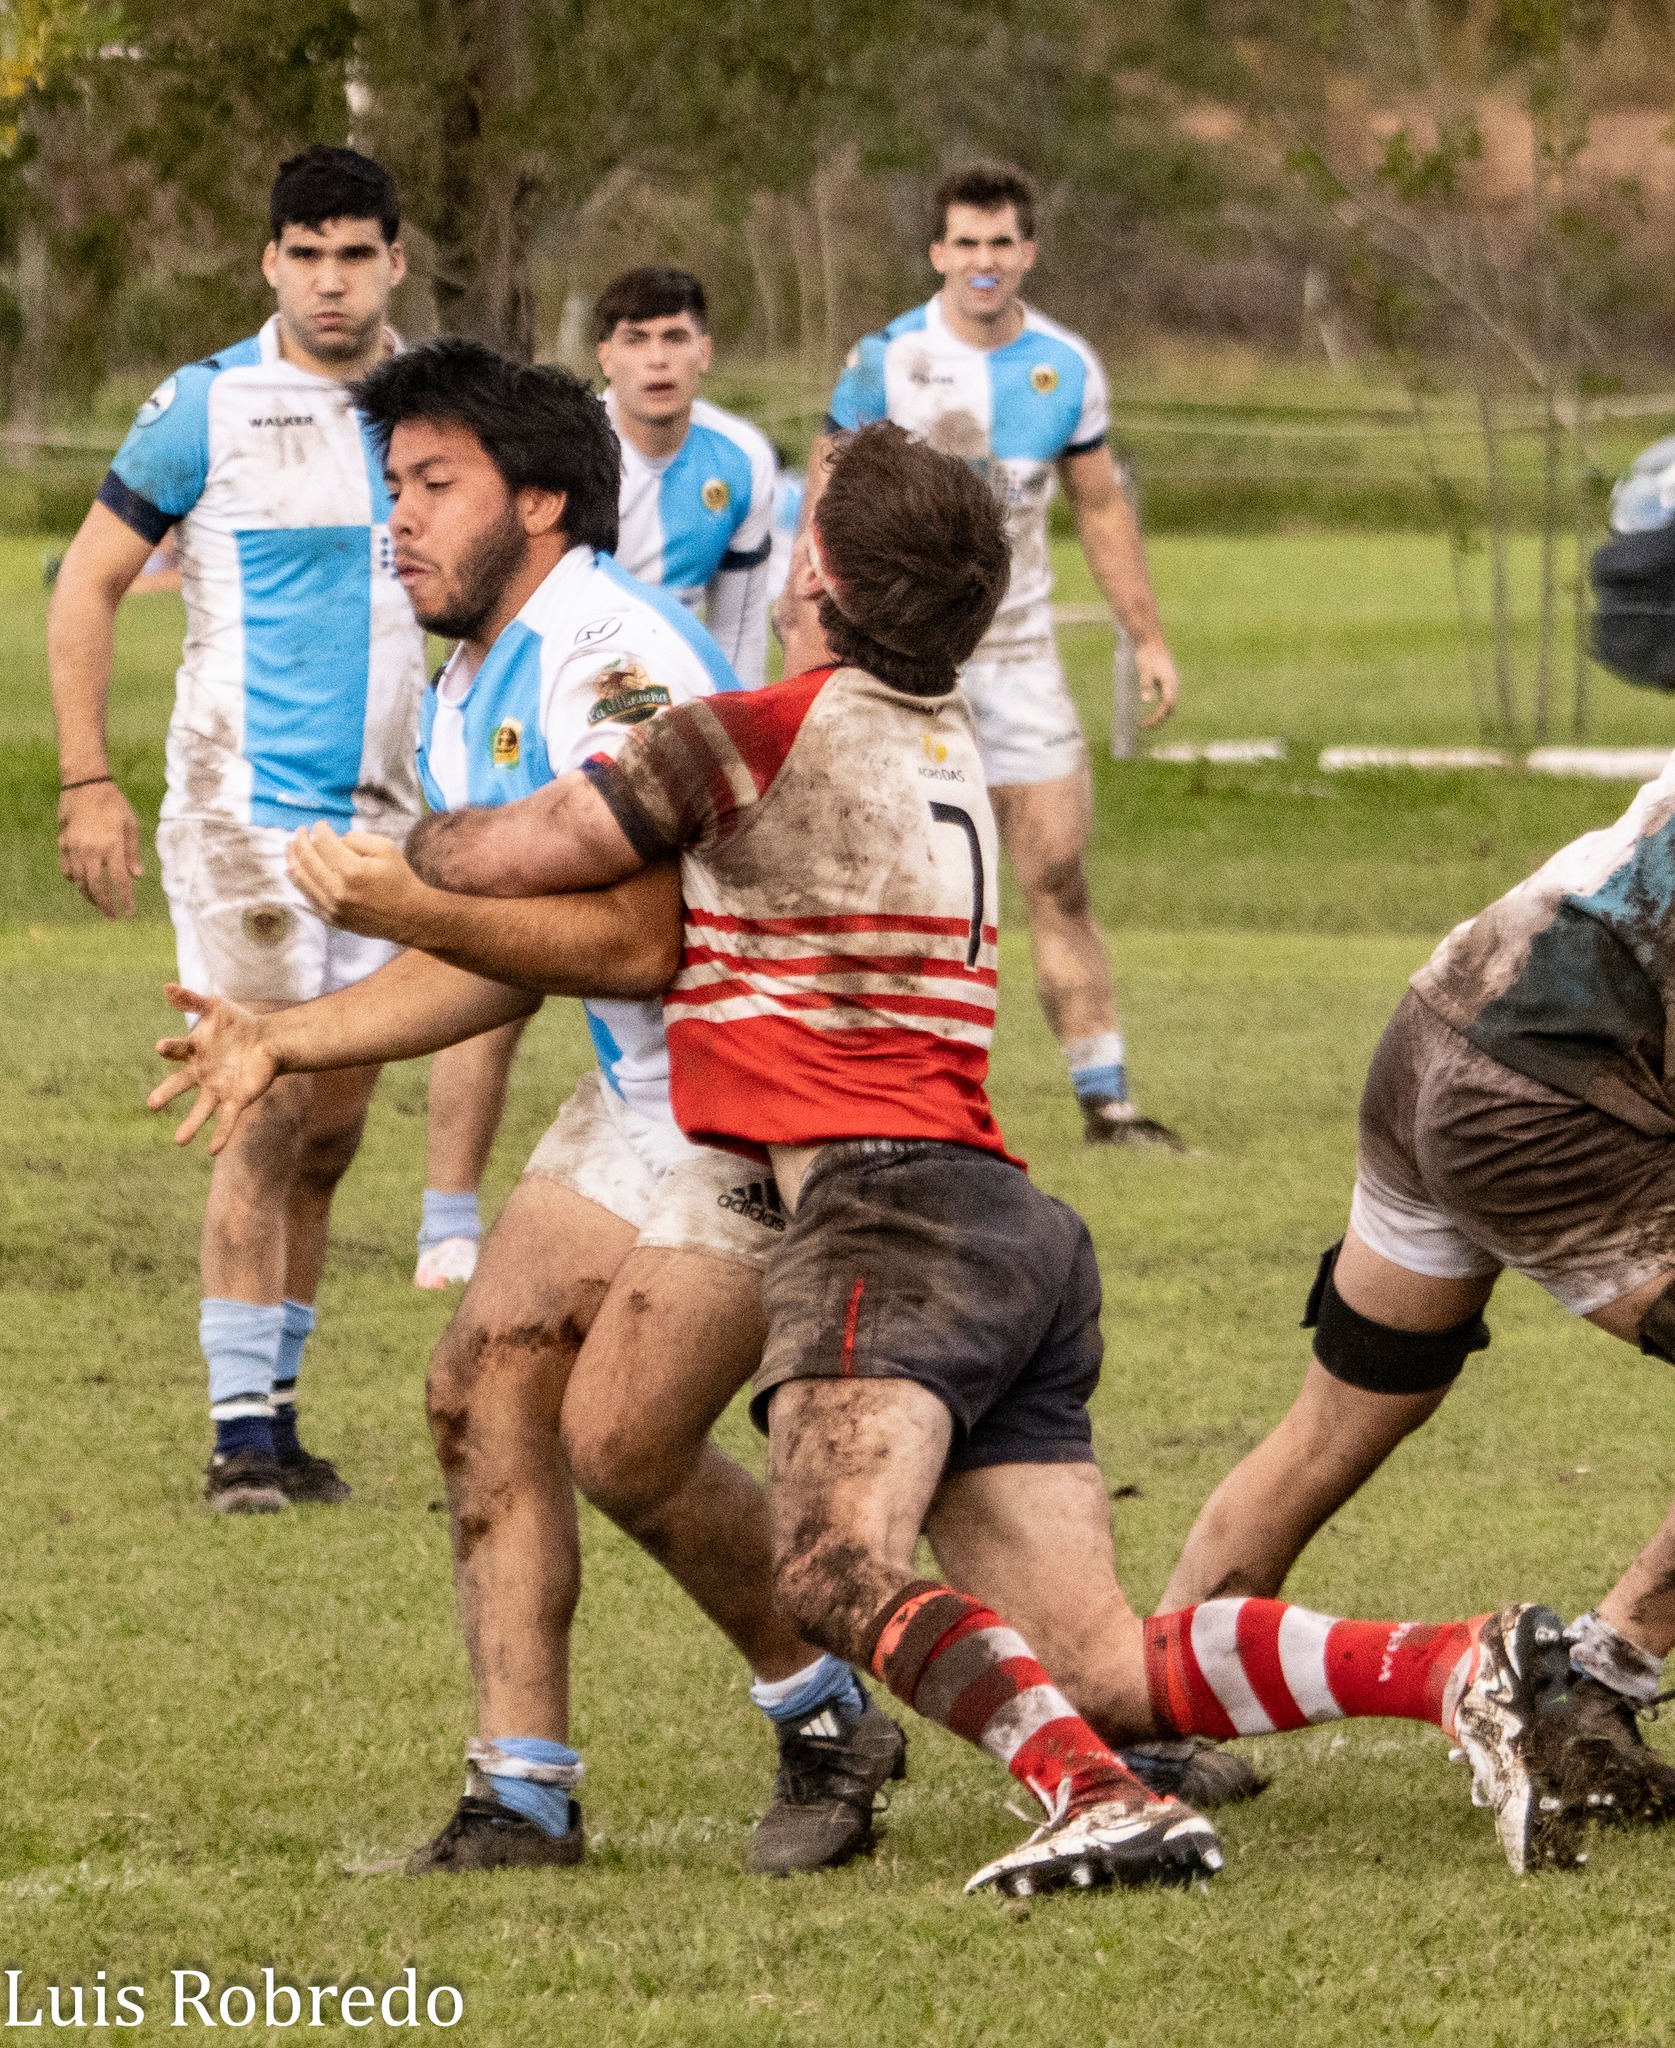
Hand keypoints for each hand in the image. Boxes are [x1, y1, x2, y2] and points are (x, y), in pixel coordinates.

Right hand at [57, 779, 141, 917]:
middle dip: (105, 905)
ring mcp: (74, 848)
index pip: (120, 881)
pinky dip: (75, 881)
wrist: (84, 784)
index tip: (129, 913)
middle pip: (97, 886)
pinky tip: (82, 885)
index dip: (125, 900)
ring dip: (89, 896)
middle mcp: (91, 850)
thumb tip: (137, 877)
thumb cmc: (113, 803)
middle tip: (112, 916)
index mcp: (112, 846)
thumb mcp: (131, 824)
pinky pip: (67, 870)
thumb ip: (133, 852)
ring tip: (99, 904)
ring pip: (80, 881)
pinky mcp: (63, 844)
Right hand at [148, 985, 279, 1152]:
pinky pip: (226, 1119)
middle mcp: (200, 1074)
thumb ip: (192, 999)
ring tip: (180, 1141)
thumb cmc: (237, 1024)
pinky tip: (213, 1150)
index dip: (170, 1048)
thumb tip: (166, 987)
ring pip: (201, 1110)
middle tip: (152, 1104)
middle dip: (166, 1094)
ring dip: (191, 1125)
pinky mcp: (236, 1099)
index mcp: (193, 1052)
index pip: (177, 1050)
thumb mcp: (215, 1007)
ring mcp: (217, 1088)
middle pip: (179, 1086)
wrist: (267, 1040)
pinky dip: (220, 1134)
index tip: (162, 1046)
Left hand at [287, 823, 426, 940]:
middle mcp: (337, 890)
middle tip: (299, 831)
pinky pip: (307, 897)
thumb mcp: (386, 848)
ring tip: (289, 847)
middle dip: (300, 841)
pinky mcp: (331, 918)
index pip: (324, 843)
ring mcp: (332, 907)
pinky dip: (298, 881)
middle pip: (307, 859)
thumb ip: (357, 839)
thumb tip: (334, 840)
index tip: (321, 824)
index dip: (320, 829)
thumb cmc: (400, 879)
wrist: (409, 916)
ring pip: (301, 879)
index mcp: (352, 870)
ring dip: (292, 859)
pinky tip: (294, 870)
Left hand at [1134, 637, 1179, 728]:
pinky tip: (1150, 709)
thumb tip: (1147, 701)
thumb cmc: (1148, 655)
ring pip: (1169, 704)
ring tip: (1147, 721)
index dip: (1157, 718)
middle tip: (1145, 726)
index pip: (1166, 706)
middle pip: (1171, 708)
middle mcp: (1174, 684)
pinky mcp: (1167, 680)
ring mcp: (1171, 682)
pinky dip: (1160, 707)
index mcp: (1170, 683)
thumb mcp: (1144, 670)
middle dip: (1159, 719)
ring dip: (1160, 714)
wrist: (1151, 641)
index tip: (1145, 724)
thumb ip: (1146, 685)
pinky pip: (1166, 698)